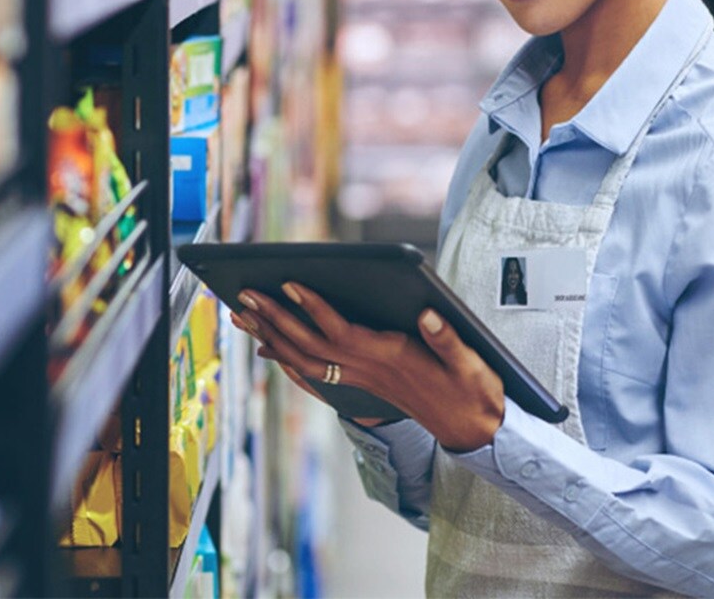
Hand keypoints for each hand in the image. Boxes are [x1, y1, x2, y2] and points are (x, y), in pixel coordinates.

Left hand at [231, 283, 504, 451]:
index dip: (313, 307)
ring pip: (304, 359)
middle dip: (275, 318)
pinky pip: (313, 376)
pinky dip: (285, 361)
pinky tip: (267, 350)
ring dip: (270, 337)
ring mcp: (360, 380)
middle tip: (243, 295)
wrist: (471, 428)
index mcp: (389, 356)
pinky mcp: (360, 386)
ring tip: (242, 315)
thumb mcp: (469, 362)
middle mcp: (367, 369)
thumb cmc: (471, 389)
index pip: (341, 330)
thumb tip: (428, 314)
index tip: (288, 284)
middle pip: (309, 343)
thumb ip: (446, 338)